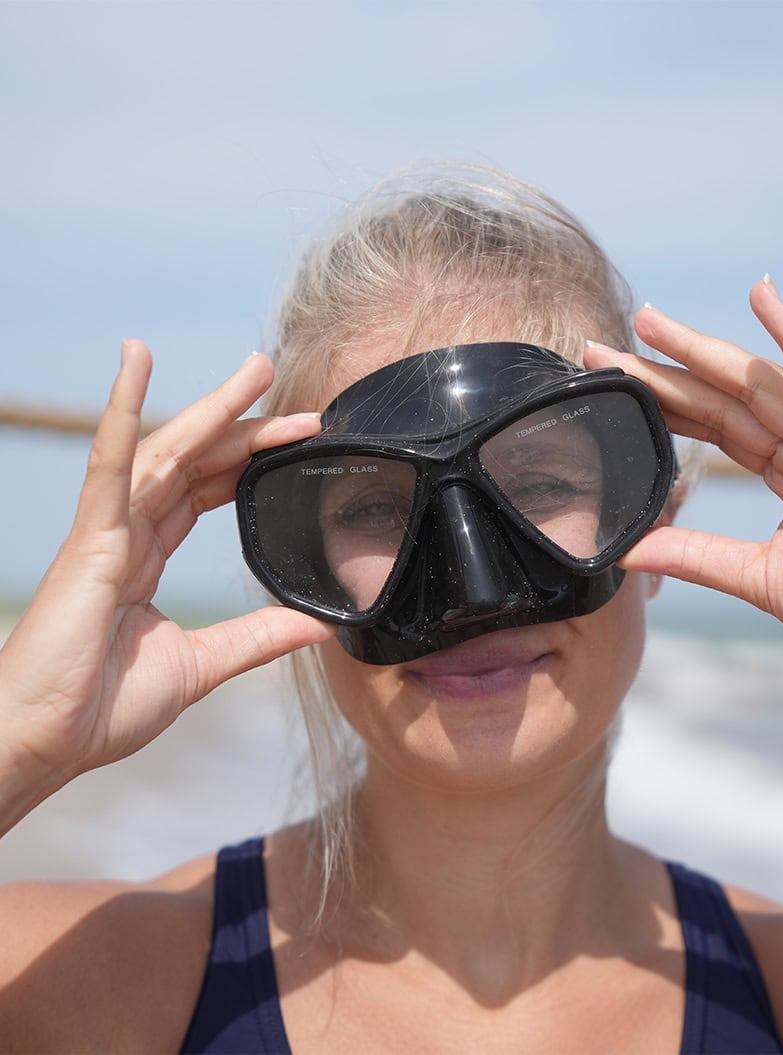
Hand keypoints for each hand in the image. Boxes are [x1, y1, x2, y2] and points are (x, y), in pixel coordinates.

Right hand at [0, 342, 333, 831]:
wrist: (46, 743)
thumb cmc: (102, 708)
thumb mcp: (201, 664)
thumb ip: (256, 637)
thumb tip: (319, 626)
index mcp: (146, 559)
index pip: (205, 492)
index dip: (247, 462)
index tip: (297, 439)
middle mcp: (126, 535)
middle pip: (193, 462)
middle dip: (241, 425)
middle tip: (289, 389)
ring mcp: (105, 533)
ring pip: (165, 453)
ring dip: (209, 409)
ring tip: (253, 370)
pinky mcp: (88, 541)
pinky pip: (109, 466)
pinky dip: (122, 412)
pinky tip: (137, 363)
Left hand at [584, 277, 782, 670]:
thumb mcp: (756, 579)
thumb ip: (695, 557)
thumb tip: (628, 552)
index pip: (711, 426)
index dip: (661, 402)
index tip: (610, 384)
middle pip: (721, 398)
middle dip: (662, 369)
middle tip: (601, 347)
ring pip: (756, 384)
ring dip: (702, 348)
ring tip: (649, 320)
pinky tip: (763, 297)